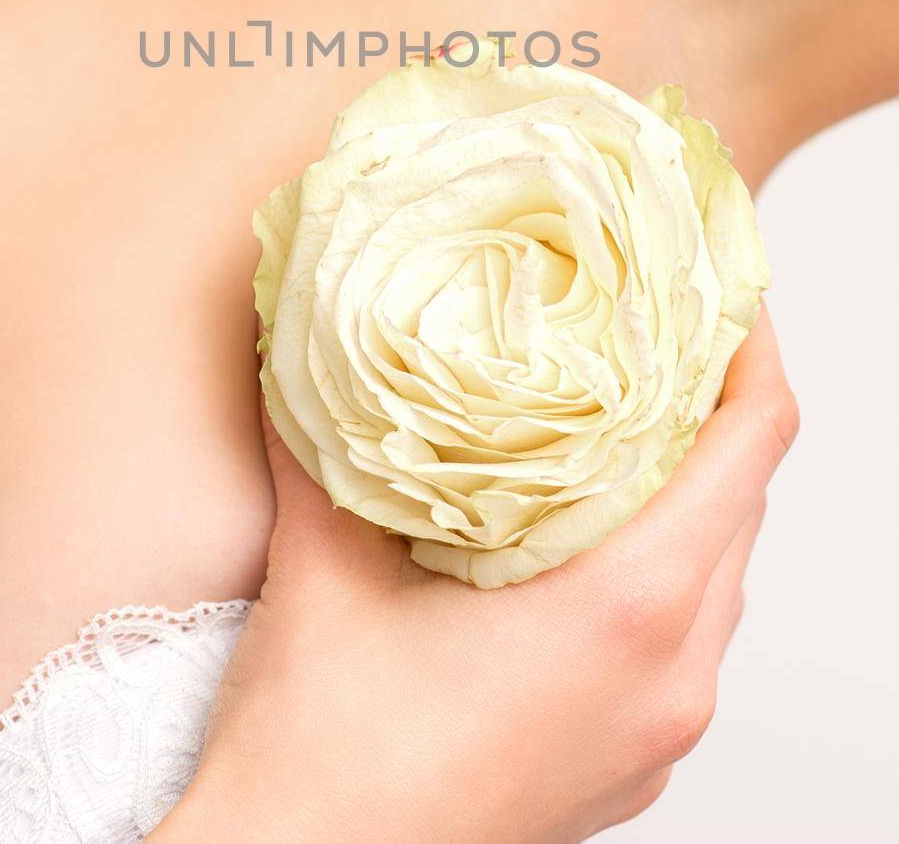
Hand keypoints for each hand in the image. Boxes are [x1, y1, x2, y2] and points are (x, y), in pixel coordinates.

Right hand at [154, 308, 797, 843]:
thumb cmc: (325, 763)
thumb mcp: (324, 569)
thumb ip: (322, 438)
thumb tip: (299, 337)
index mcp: (626, 608)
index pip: (750, 446)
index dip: (748, 349)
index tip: (717, 287)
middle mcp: (672, 674)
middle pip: (744, 501)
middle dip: (712, 406)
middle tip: (651, 331)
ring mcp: (660, 729)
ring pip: (719, 571)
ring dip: (687, 487)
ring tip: (617, 418)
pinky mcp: (630, 760)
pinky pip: (687, 634)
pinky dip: (661, 562)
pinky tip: (580, 532)